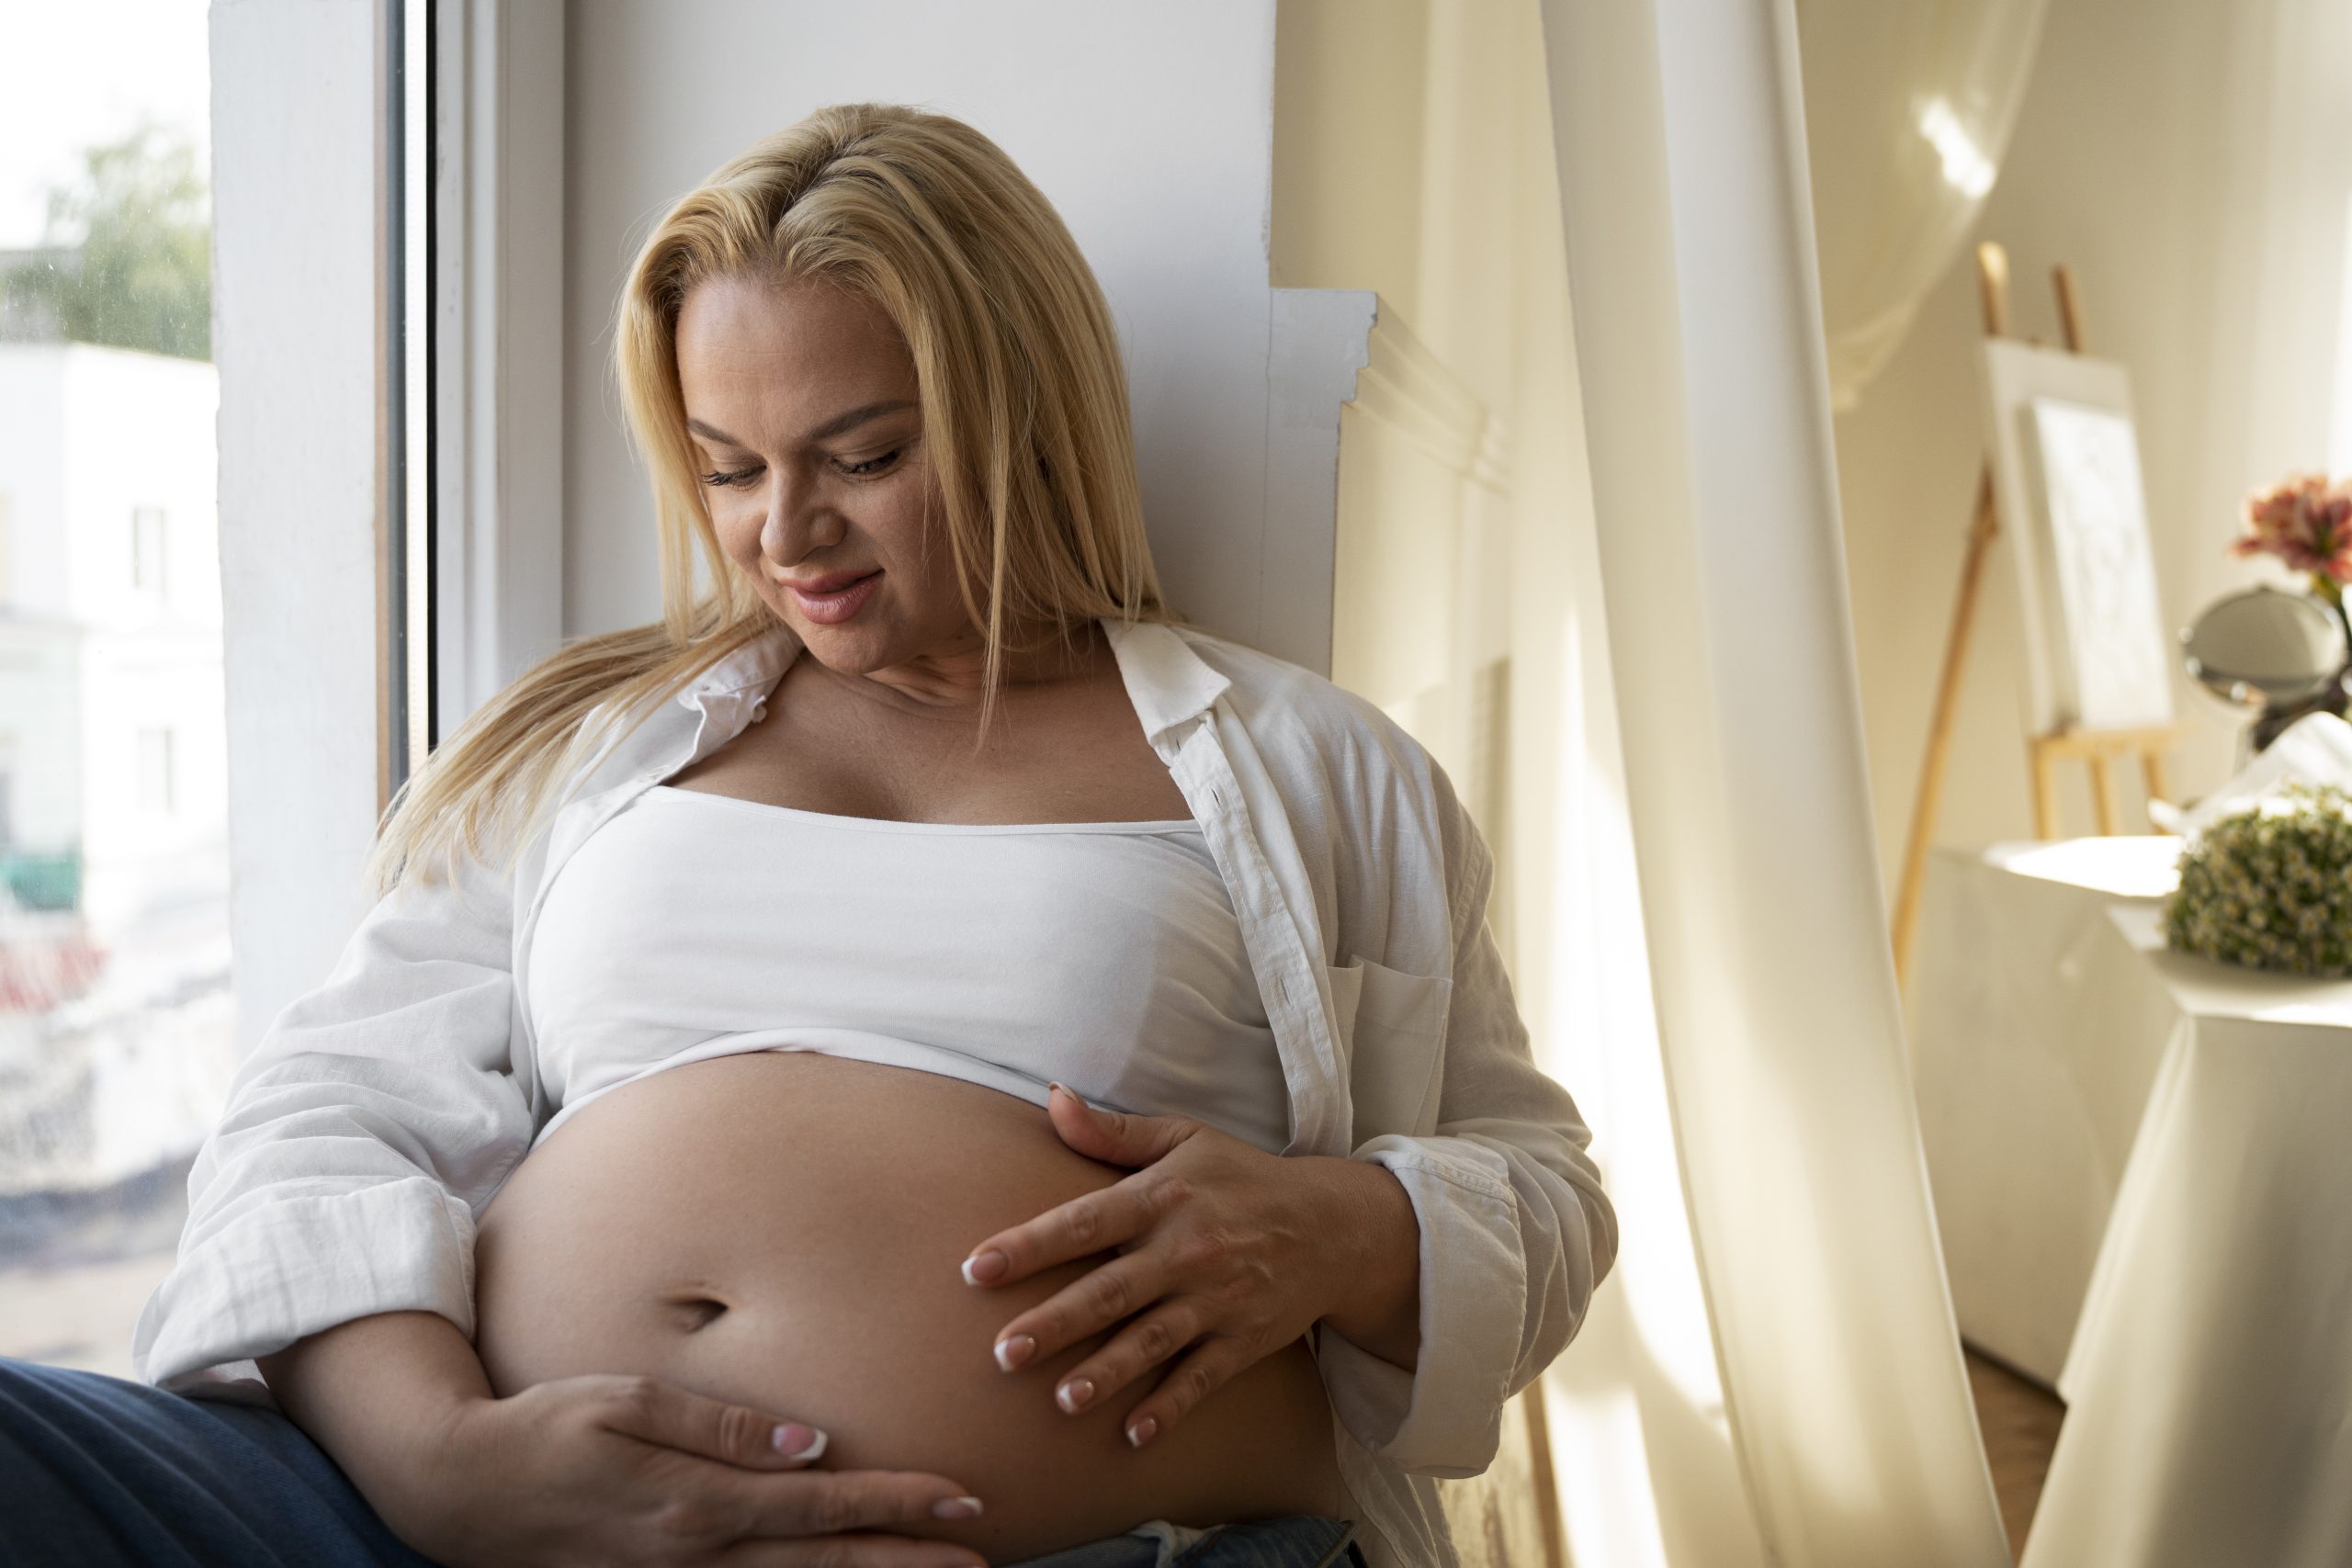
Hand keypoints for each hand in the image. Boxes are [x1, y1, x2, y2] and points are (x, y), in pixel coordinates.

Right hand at [394, 1373, 988, 1567]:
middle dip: (908, 1560)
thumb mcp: (630, 1402)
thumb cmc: (545, 1429)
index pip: (822, 1508)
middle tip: (981, 1555)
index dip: (897, 1502)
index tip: (963, 1495)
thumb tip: (813, 1444)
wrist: (457, 1492)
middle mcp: (696, 1558)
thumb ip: (724, 1427)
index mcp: (695, 1504)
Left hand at [958, 1083, 1373, 1448]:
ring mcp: (1217, 1299)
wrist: (1333, 1224)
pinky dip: (1171, 1407)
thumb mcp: (1183, 1140)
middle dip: (1056, 1323)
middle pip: (1111, 1291)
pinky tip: (1134, 1435)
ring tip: (1061, 1400)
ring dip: (1106, 1372)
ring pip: (1152, 1341)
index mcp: (1162, 1197)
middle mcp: (1186, 1250)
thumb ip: (1113, 1131)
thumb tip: (1051, 1099)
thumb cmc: (1241, 1178)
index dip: (1031, 1245)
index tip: (977, 1268)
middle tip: (1003, 1352)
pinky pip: (1202, 1378)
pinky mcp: (1243, 1340)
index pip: (1086, 1221)